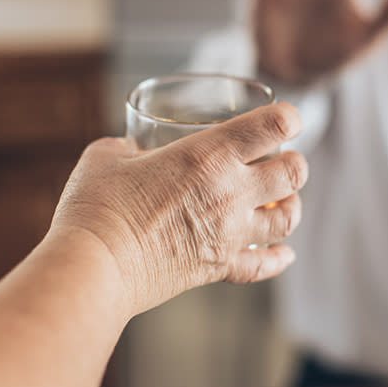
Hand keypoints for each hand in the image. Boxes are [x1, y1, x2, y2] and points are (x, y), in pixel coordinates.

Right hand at [48, 103, 307, 316]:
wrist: (93, 268)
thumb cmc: (95, 207)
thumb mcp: (106, 156)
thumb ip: (126, 147)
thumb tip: (129, 150)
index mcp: (208, 154)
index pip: (274, 125)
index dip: (288, 118)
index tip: (286, 119)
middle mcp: (230, 192)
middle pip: (294, 173)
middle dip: (294, 163)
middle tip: (282, 160)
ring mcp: (229, 234)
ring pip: (287, 218)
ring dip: (291, 206)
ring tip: (282, 201)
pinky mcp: (219, 268)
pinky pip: (263, 266)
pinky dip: (278, 258)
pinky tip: (284, 254)